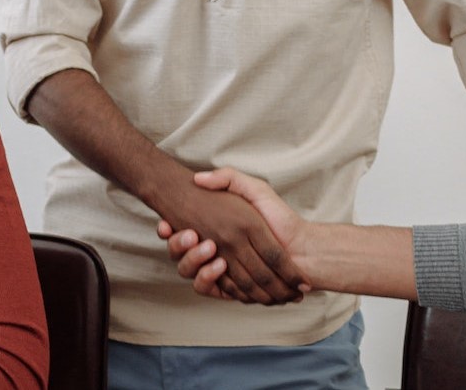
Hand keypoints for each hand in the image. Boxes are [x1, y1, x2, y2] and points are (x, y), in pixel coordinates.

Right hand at [156, 168, 309, 302]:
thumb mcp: (254, 189)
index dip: (167, 230)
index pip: (181, 232)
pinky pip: (206, 288)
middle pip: (179, 253)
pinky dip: (208, 278)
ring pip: (189, 272)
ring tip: (207, 248)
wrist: (302, 246)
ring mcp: (218, 271)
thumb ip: (229, 178)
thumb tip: (198, 178)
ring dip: (192, 260)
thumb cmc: (278, 217)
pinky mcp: (227, 289)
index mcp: (215, 230)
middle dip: (176, 245)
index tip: (164, 224)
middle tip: (188, 234)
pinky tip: (218, 265)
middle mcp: (212, 251)